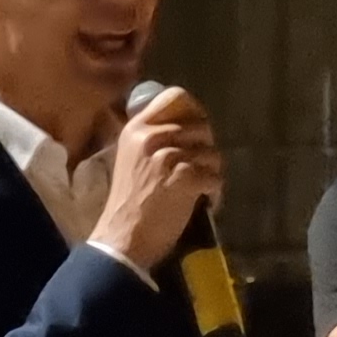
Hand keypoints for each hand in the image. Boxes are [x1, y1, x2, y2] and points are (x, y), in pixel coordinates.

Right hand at [92, 89, 220, 270]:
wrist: (121, 238)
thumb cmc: (127, 204)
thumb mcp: (132, 159)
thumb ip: (154, 140)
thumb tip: (187, 130)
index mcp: (137, 128)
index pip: (175, 97)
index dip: (194, 112)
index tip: (198, 132)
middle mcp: (151, 136)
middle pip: (201, 126)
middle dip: (207, 149)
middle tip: (202, 169)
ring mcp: (168, 156)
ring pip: (211, 152)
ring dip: (212, 172)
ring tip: (203, 188)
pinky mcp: (184, 178)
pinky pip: (214, 176)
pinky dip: (215, 191)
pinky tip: (206, 202)